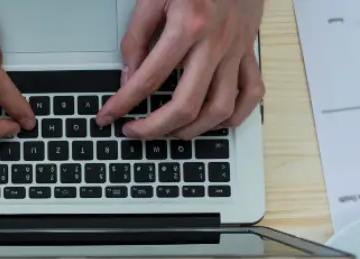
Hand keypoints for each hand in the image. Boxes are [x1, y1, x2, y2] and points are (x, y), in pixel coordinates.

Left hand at [98, 0, 265, 138]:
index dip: (123, 104)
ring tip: (168, 132)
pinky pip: (252, 94)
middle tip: (133, 131)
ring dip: (191, 131)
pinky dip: (233, 116)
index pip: (148, 79)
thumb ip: (136, 39)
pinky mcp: (249, 52)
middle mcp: (215, 43)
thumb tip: (128, 79)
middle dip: (153, 128)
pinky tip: (211, 122)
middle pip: (185, 106)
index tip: (108, 117)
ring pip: (219, 109)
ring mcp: (236, 51)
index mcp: (188, 26)